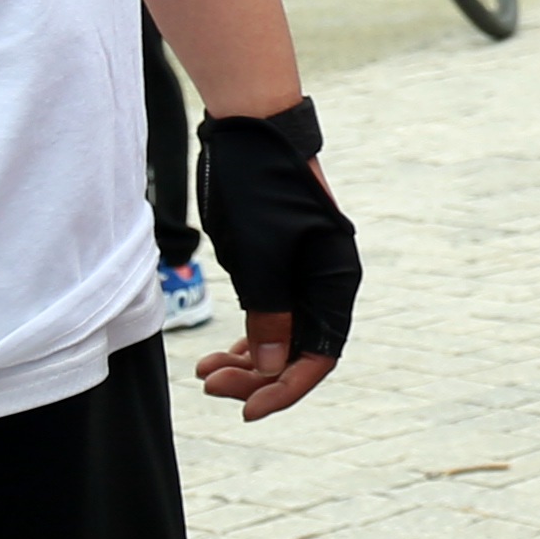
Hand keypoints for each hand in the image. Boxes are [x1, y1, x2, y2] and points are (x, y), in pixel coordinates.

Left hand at [194, 100, 357, 418]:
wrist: (250, 127)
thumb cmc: (259, 185)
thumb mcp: (260, 256)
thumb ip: (269, 316)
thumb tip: (271, 369)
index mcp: (335, 278)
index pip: (320, 354)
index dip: (287, 389)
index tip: (246, 410)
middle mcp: (325, 281)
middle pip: (299, 352)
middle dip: (256, 377)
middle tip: (208, 381)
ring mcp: (302, 274)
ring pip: (281, 339)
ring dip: (246, 363)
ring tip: (204, 371)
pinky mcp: (279, 265)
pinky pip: (269, 318)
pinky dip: (245, 340)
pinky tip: (217, 352)